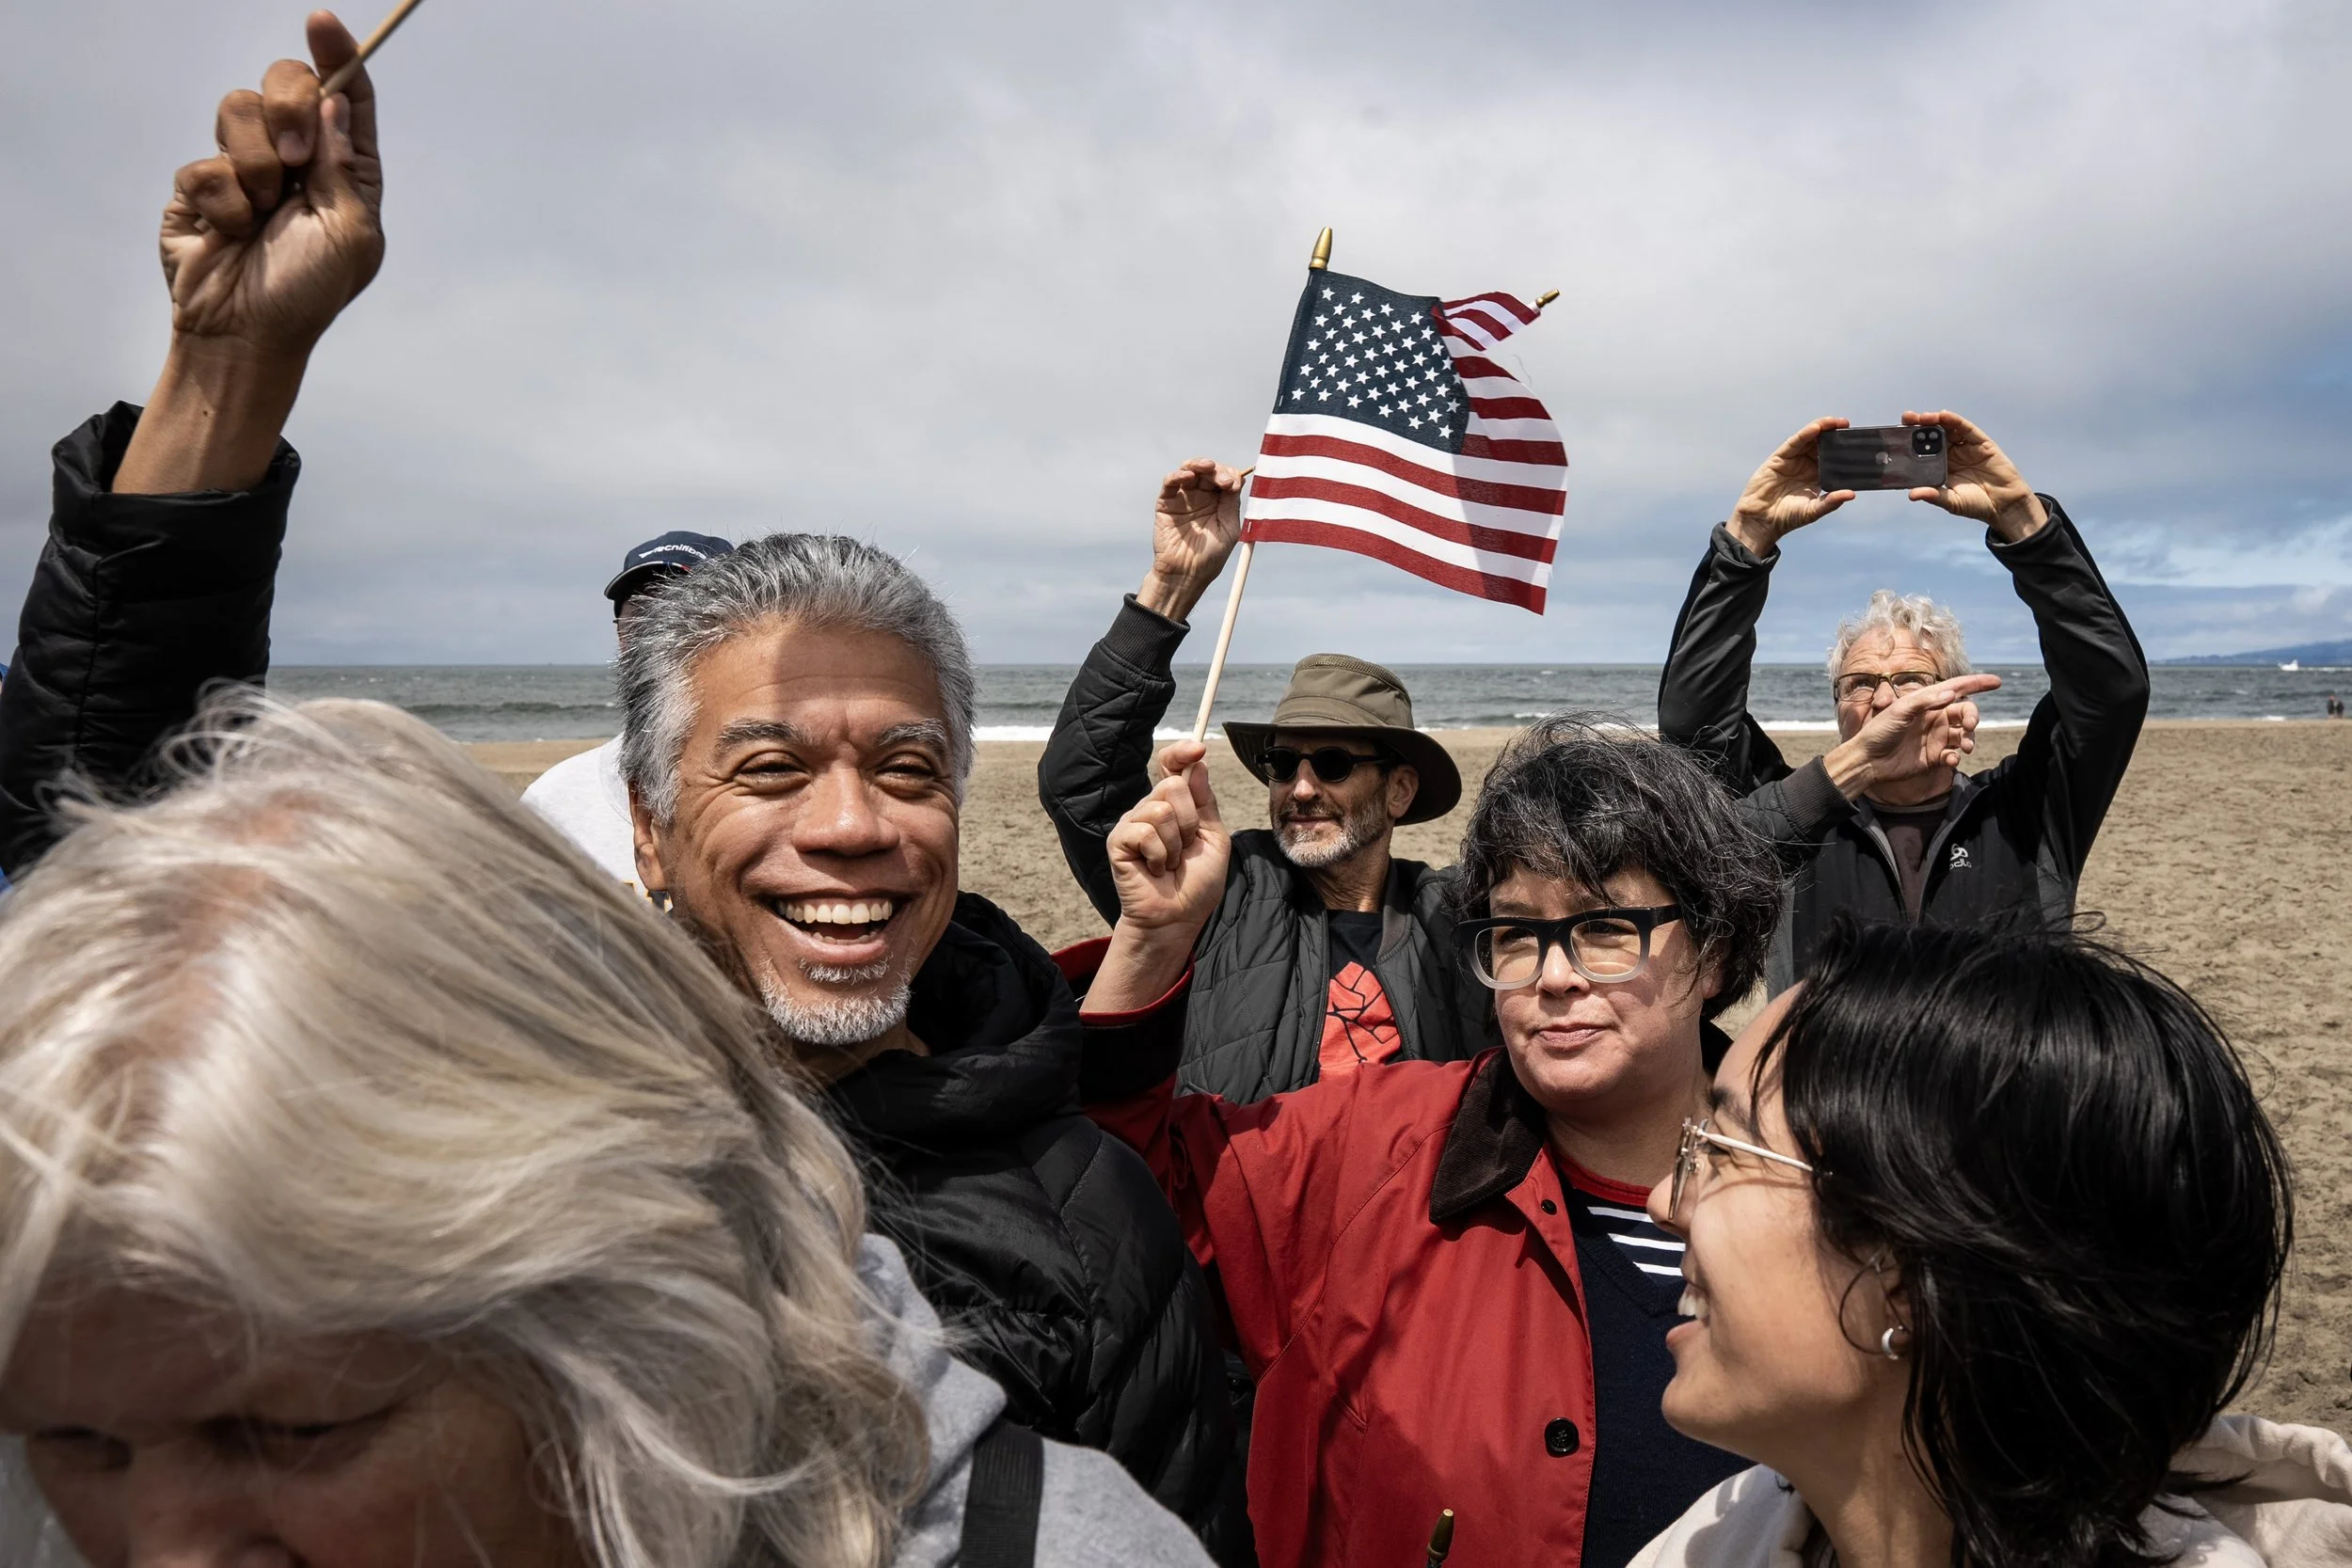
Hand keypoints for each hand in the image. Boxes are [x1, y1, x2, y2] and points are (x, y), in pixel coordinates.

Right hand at [116, 12, 384, 494]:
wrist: (244, 333)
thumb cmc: (307, 293)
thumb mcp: (349, 234)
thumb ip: (343, 166)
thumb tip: (337, 102)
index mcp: (344, 170)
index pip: (345, 96)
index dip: (337, 56)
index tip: (323, 24)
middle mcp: (298, 160)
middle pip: (285, 82)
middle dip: (287, 109)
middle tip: (293, 163)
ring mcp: (246, 168)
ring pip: (238, 110)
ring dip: (253, 165)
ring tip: (261, 213)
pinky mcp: (201, 185)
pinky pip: (203, 162)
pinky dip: (220, 201)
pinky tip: (228, 234)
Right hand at [1106, 742, 1229, 936]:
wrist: (1178, 917)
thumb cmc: (1196, 882)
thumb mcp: (1213, 837)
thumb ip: (1205, 802)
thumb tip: (1197, 763)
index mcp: (1173, 805)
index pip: (1171, 765)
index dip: (1182, 752)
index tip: (1198, 748)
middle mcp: (1149, 808)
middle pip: (1173, 786)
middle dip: (1190, 822)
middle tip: (1185, 849)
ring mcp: (1132, 823)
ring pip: (1161, 809)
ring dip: (1175, 844)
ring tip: (1170, 863)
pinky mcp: (1119, 841)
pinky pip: (1146, 831)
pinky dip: (1160, 855)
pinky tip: (1155, 869)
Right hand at [1135, 460, 1244, 622]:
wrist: (1186, 574)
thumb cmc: (1210, 556)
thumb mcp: (1229, 528)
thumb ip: (1232, 503)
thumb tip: (1238, 477)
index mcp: (1219, 502)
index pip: (1225, 478)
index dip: (1230, 475)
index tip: (1233, 484)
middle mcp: (1202, 497)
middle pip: (1209, 471)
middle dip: (1217, 470)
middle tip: (1223, 480)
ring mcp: (1184, 498)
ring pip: (1189, 469)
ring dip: (1198, 463)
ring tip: (1206, 467)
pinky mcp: (1166, 502)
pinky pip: (1170, 482)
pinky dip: (1178, 474)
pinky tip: (1187, 476)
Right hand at [1726, 418, 1855, 556]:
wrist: (1761, 520)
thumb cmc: (1787, 518)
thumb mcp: (1813, 510)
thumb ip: (1831, 502)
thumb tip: (1852, 494)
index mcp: (1817, 477)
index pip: (1833, 458)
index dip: (1843, 449)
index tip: (1857, 441)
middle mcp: (1806, 466)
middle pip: (1822, 445)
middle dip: (1834, 434)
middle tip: (1847, 425)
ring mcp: (1793, 460)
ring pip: (1810, 439)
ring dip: (1822, 428)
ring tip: (1835, 422)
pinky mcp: (1780, 457)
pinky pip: (1795, 442)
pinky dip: (1805, 434)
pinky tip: (1816, 428)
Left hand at [1823, 673, 2002, 799]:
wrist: (1867, 760)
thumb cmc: (1879, 730)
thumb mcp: (1899, 711)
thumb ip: (1924, 701)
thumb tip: (1951, 694)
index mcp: (1927, 702)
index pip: (1957, 689)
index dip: (1977, 683)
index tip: (1997, 682)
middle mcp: (1935, 718)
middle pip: (1966, 713)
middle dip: (1973, 717)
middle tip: (1971, 726)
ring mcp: (1936, 738)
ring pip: (1965, 735)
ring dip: (1969, 739)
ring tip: (1966, 747)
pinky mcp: (1934, 757)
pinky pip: (1954, 755)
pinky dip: (1956, 757)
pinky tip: (1949, 760)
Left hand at [1902, 411, 2046, 542]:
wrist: (2004, 504)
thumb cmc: (1976, 504)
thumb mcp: (1952, 502)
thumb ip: (1934, 496)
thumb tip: (1912, 495)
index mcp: (1940, 467)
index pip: (1922, 451)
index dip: (1910, 442)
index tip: (1896, 436)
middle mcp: (1951, 454)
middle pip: (1932, 435)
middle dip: (1919, 426)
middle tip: (1906, 419)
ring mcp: (1965, 447)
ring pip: (1947, 428)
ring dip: (1934, 420)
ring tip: (1922, 417)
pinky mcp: (1981, 442)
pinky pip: (1965, 428)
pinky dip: (1954, 420)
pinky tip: (1944, 415)